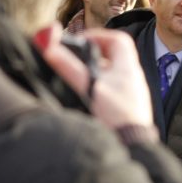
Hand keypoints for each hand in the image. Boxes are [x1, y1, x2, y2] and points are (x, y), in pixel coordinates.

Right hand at [37, 24, 154, 129]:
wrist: (133, 147)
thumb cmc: (115, 116)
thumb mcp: (88, 86)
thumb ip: (68, 66)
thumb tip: (48, 45)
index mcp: (128, 68)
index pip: (119, 40)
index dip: (99, 35)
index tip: (81, 41)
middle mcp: (134, 79)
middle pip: (115, 56)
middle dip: (94, 54)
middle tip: (76, 59)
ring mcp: (133, 95)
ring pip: (114, 75)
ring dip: (97, 73)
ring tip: (79, 78)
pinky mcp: (129, 110)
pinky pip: (115, 91)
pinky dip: (101, 89)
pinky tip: (89, 99)